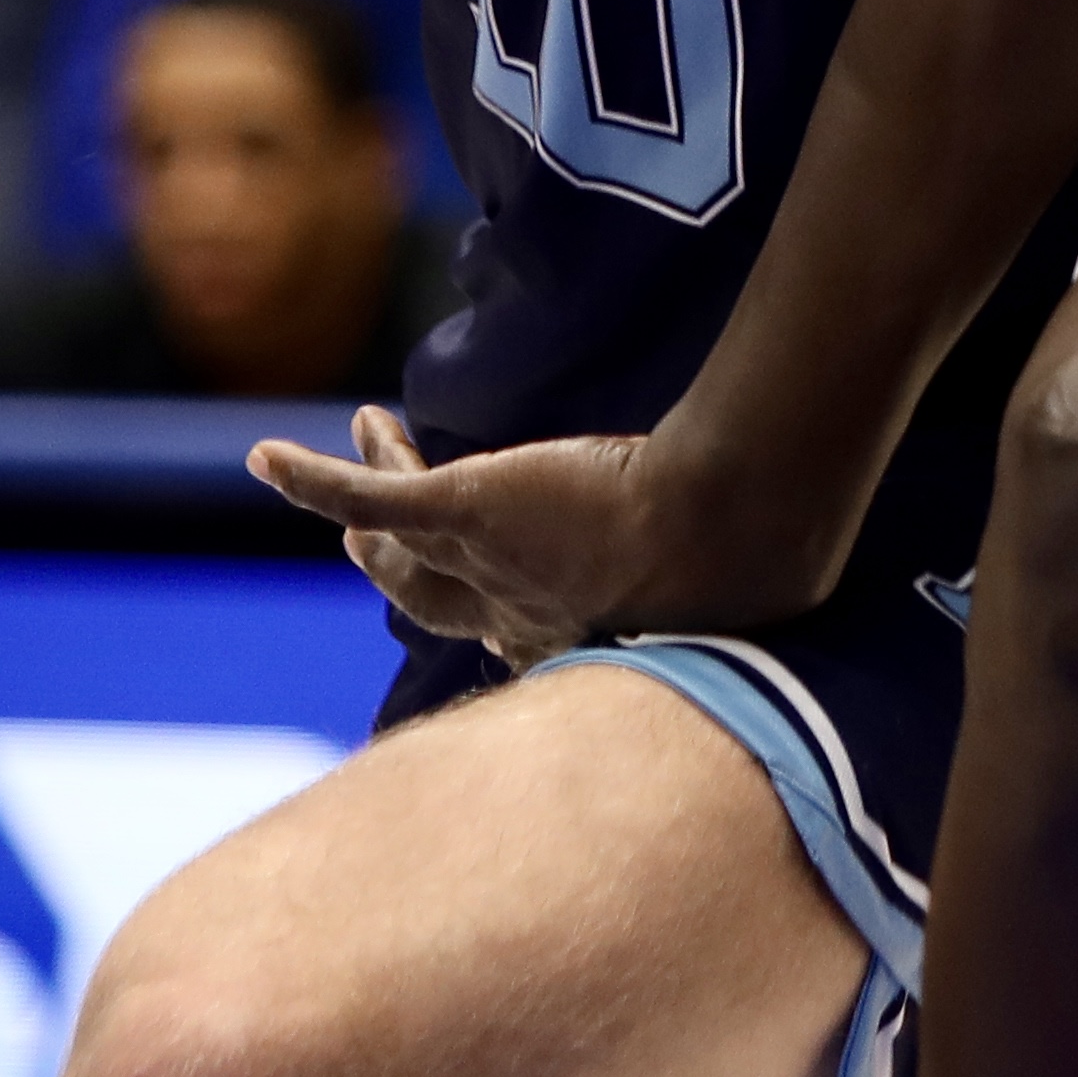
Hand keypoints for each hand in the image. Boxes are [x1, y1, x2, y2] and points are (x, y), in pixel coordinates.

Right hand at [245, 406, 825, 660]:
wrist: (740, 523)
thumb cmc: (765, 542)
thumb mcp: (744, 557)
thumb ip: (749, 548)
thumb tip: (811, 518)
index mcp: (576, 635)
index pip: (509, 635)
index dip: (484, 618)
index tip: (479, 611)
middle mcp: (519, 613)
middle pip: (433, 596)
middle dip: (400, 569)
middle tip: (372, 539)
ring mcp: (486, 564)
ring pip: (400, 539)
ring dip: (370, 501)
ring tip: (364, 441)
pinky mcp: (465, 511)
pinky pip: (366, 500)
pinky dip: (314, 481)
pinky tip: (266, 455)